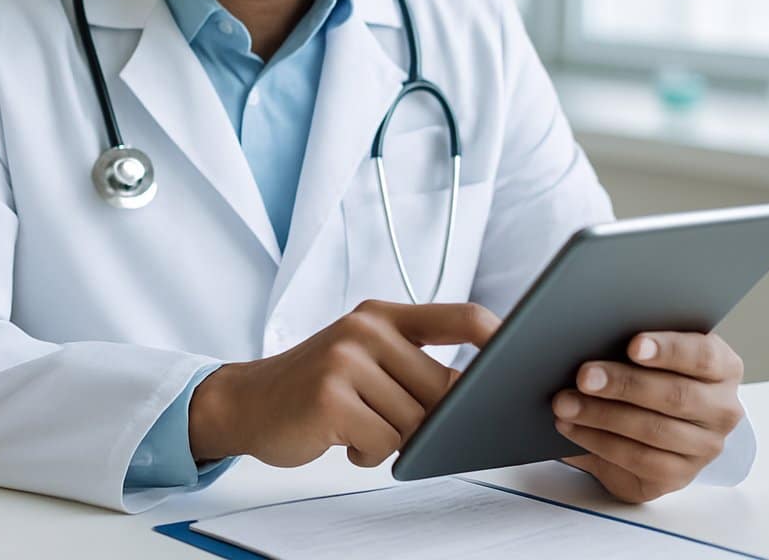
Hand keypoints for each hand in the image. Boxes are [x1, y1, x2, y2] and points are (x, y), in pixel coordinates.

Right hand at [189, 300, 499, 468]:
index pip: (460, 317)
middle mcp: (365, 328)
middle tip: (384, 420)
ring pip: (415, 421)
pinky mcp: (331, 396)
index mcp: (381, 315)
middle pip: (443, 388)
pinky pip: (384, 442)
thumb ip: (414, 366)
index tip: (523, 358)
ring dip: (392, 440)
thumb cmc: (315, 389)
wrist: (245, 402)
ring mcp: (346, 359)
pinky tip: (342, 439)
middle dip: (428, 420)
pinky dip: (369, 454)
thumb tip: (479, 395)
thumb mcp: (363, 360)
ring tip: (356, 427)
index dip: (499, 336)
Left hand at [552, 332, 745, 502]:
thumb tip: (585, 333)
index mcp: (723, 368)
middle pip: (676, 395)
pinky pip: (640, 460)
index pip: (703, 356)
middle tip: (584, 376)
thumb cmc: (648, 374)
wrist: (654, 423)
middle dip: (624, 384)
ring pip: (655, 430)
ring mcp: (705, 447)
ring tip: (565, 403)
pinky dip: (599, 442)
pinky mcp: (680, 476)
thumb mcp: (650, 354)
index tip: (633, 346)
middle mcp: (722, 409)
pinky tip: (572, 428)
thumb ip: (634, 345)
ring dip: (602, 415)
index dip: (668, 350)